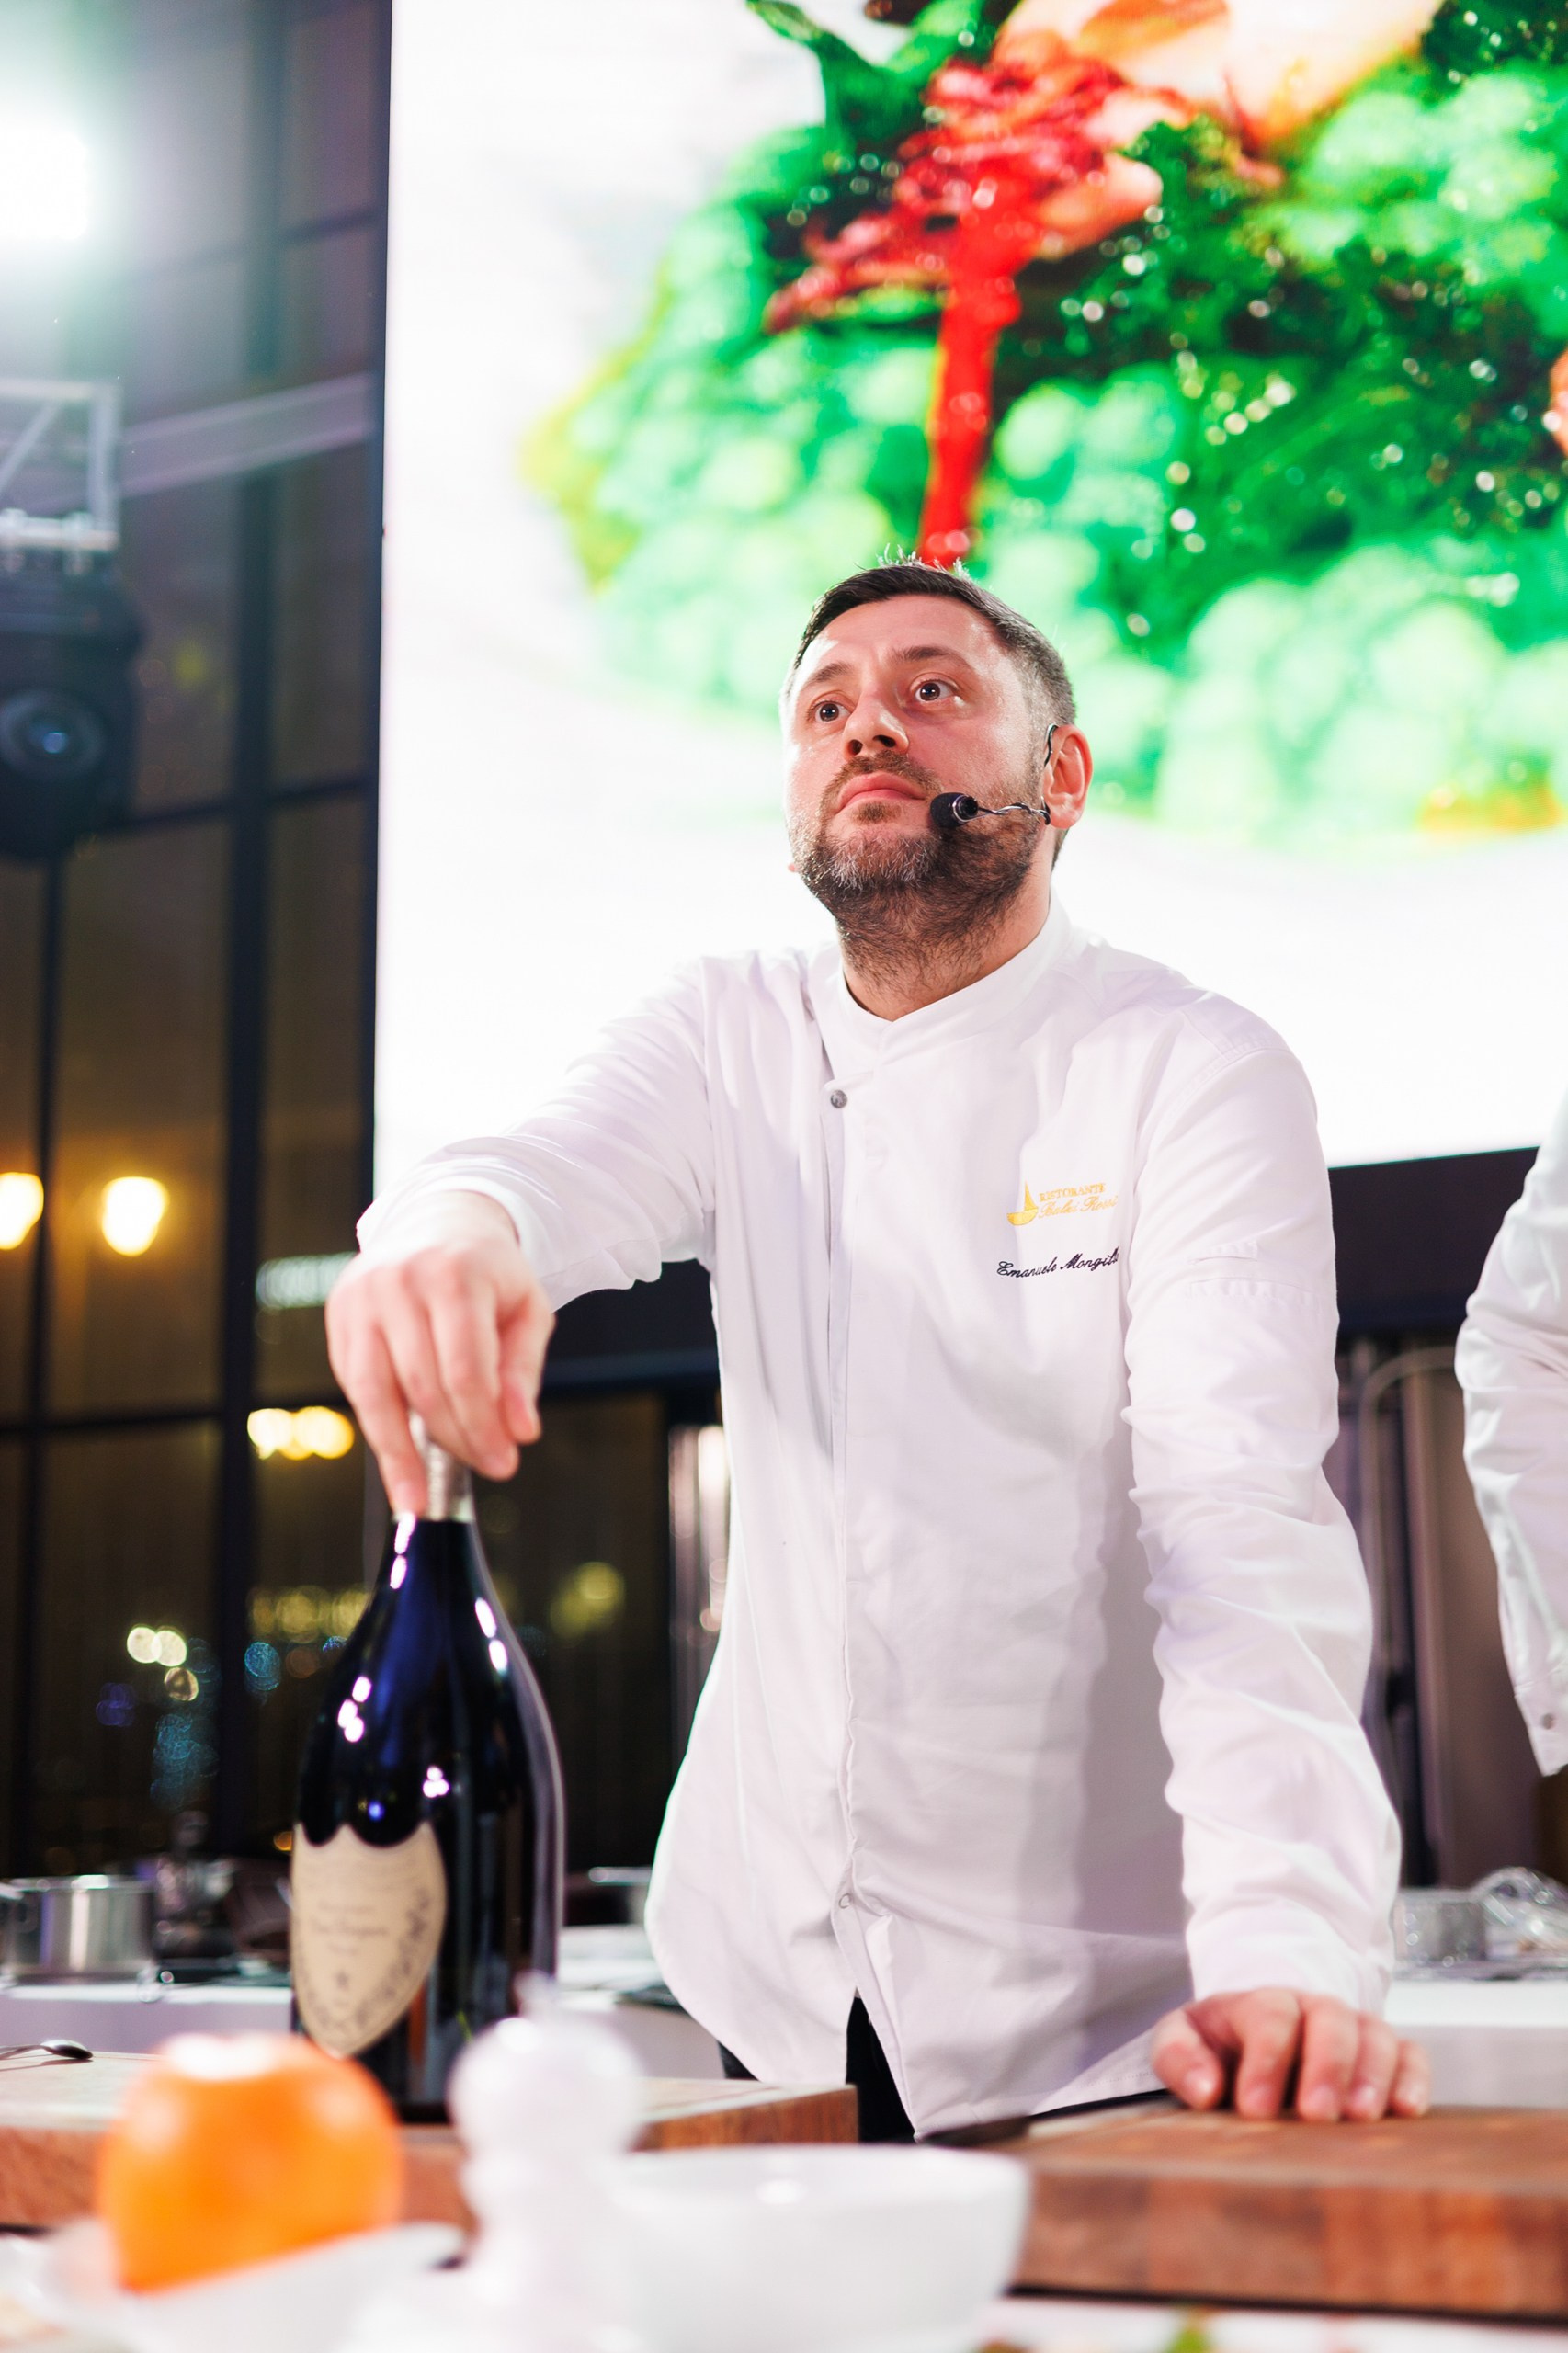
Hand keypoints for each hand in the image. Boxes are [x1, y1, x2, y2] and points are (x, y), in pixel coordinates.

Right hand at [325, 1193, 554, 1513]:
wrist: (437, 1221)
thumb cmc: (489, 1274)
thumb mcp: (527, 1310)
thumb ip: (523, 1371)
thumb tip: (520, 1432)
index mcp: (455, 1275)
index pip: (465, 1370)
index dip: (483, 1426)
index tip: (505, 1463)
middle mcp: (399, 1282)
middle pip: (423, 1386)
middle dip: (456, 1439)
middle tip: (486, 1468)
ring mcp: (361, 1299)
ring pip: (376, 1394)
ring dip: (400, 1455)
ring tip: (419, 1499)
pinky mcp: (339, 1317)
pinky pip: (357, 1387)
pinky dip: (380, 1428)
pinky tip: (402, 1459)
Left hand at [1151, 1989, 1430, 2121]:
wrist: (1255, 2033)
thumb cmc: (1218, 2045)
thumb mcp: (1181, 2040)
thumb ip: (1179, 2057)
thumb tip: (1206, 2090)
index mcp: (1260, 2003)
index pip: (1270, 2015)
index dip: (1266, 2059)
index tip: (1256, 2109)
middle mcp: (1313, 2009)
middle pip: (1330, 2019)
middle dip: (1326, 2064)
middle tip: (1316, 2113)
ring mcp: (1353, 2029)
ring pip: (1375, 2034)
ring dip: (1372, 2074)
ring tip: (1363, 2117)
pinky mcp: (1385, 2054)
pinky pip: (1410, 2054)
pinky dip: (1413, 2078)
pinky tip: (1407, 2110)